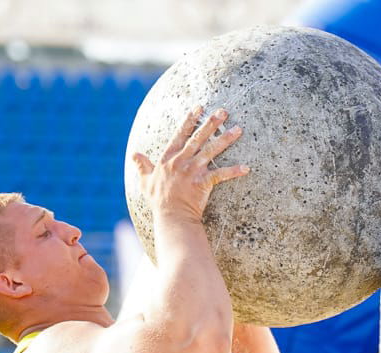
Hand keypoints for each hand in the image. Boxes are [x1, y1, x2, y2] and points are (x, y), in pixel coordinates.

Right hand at [132, 106, 248, 222]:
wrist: (170, 216)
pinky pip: (221, 174)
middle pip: (198, 138)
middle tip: (223, 111)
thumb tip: (134, 154)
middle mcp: (181, 161)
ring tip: (238, 129)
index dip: (189, 120)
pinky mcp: (203, 183)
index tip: (199, 108)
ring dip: (226, 139)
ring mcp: (193, 171)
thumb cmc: (158, 200)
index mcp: (168, 158)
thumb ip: (142, 165)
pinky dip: (234, 171)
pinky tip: (246, 167)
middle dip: (211, 123)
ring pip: (212, 151)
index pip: (180, 135)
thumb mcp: (145, 180)